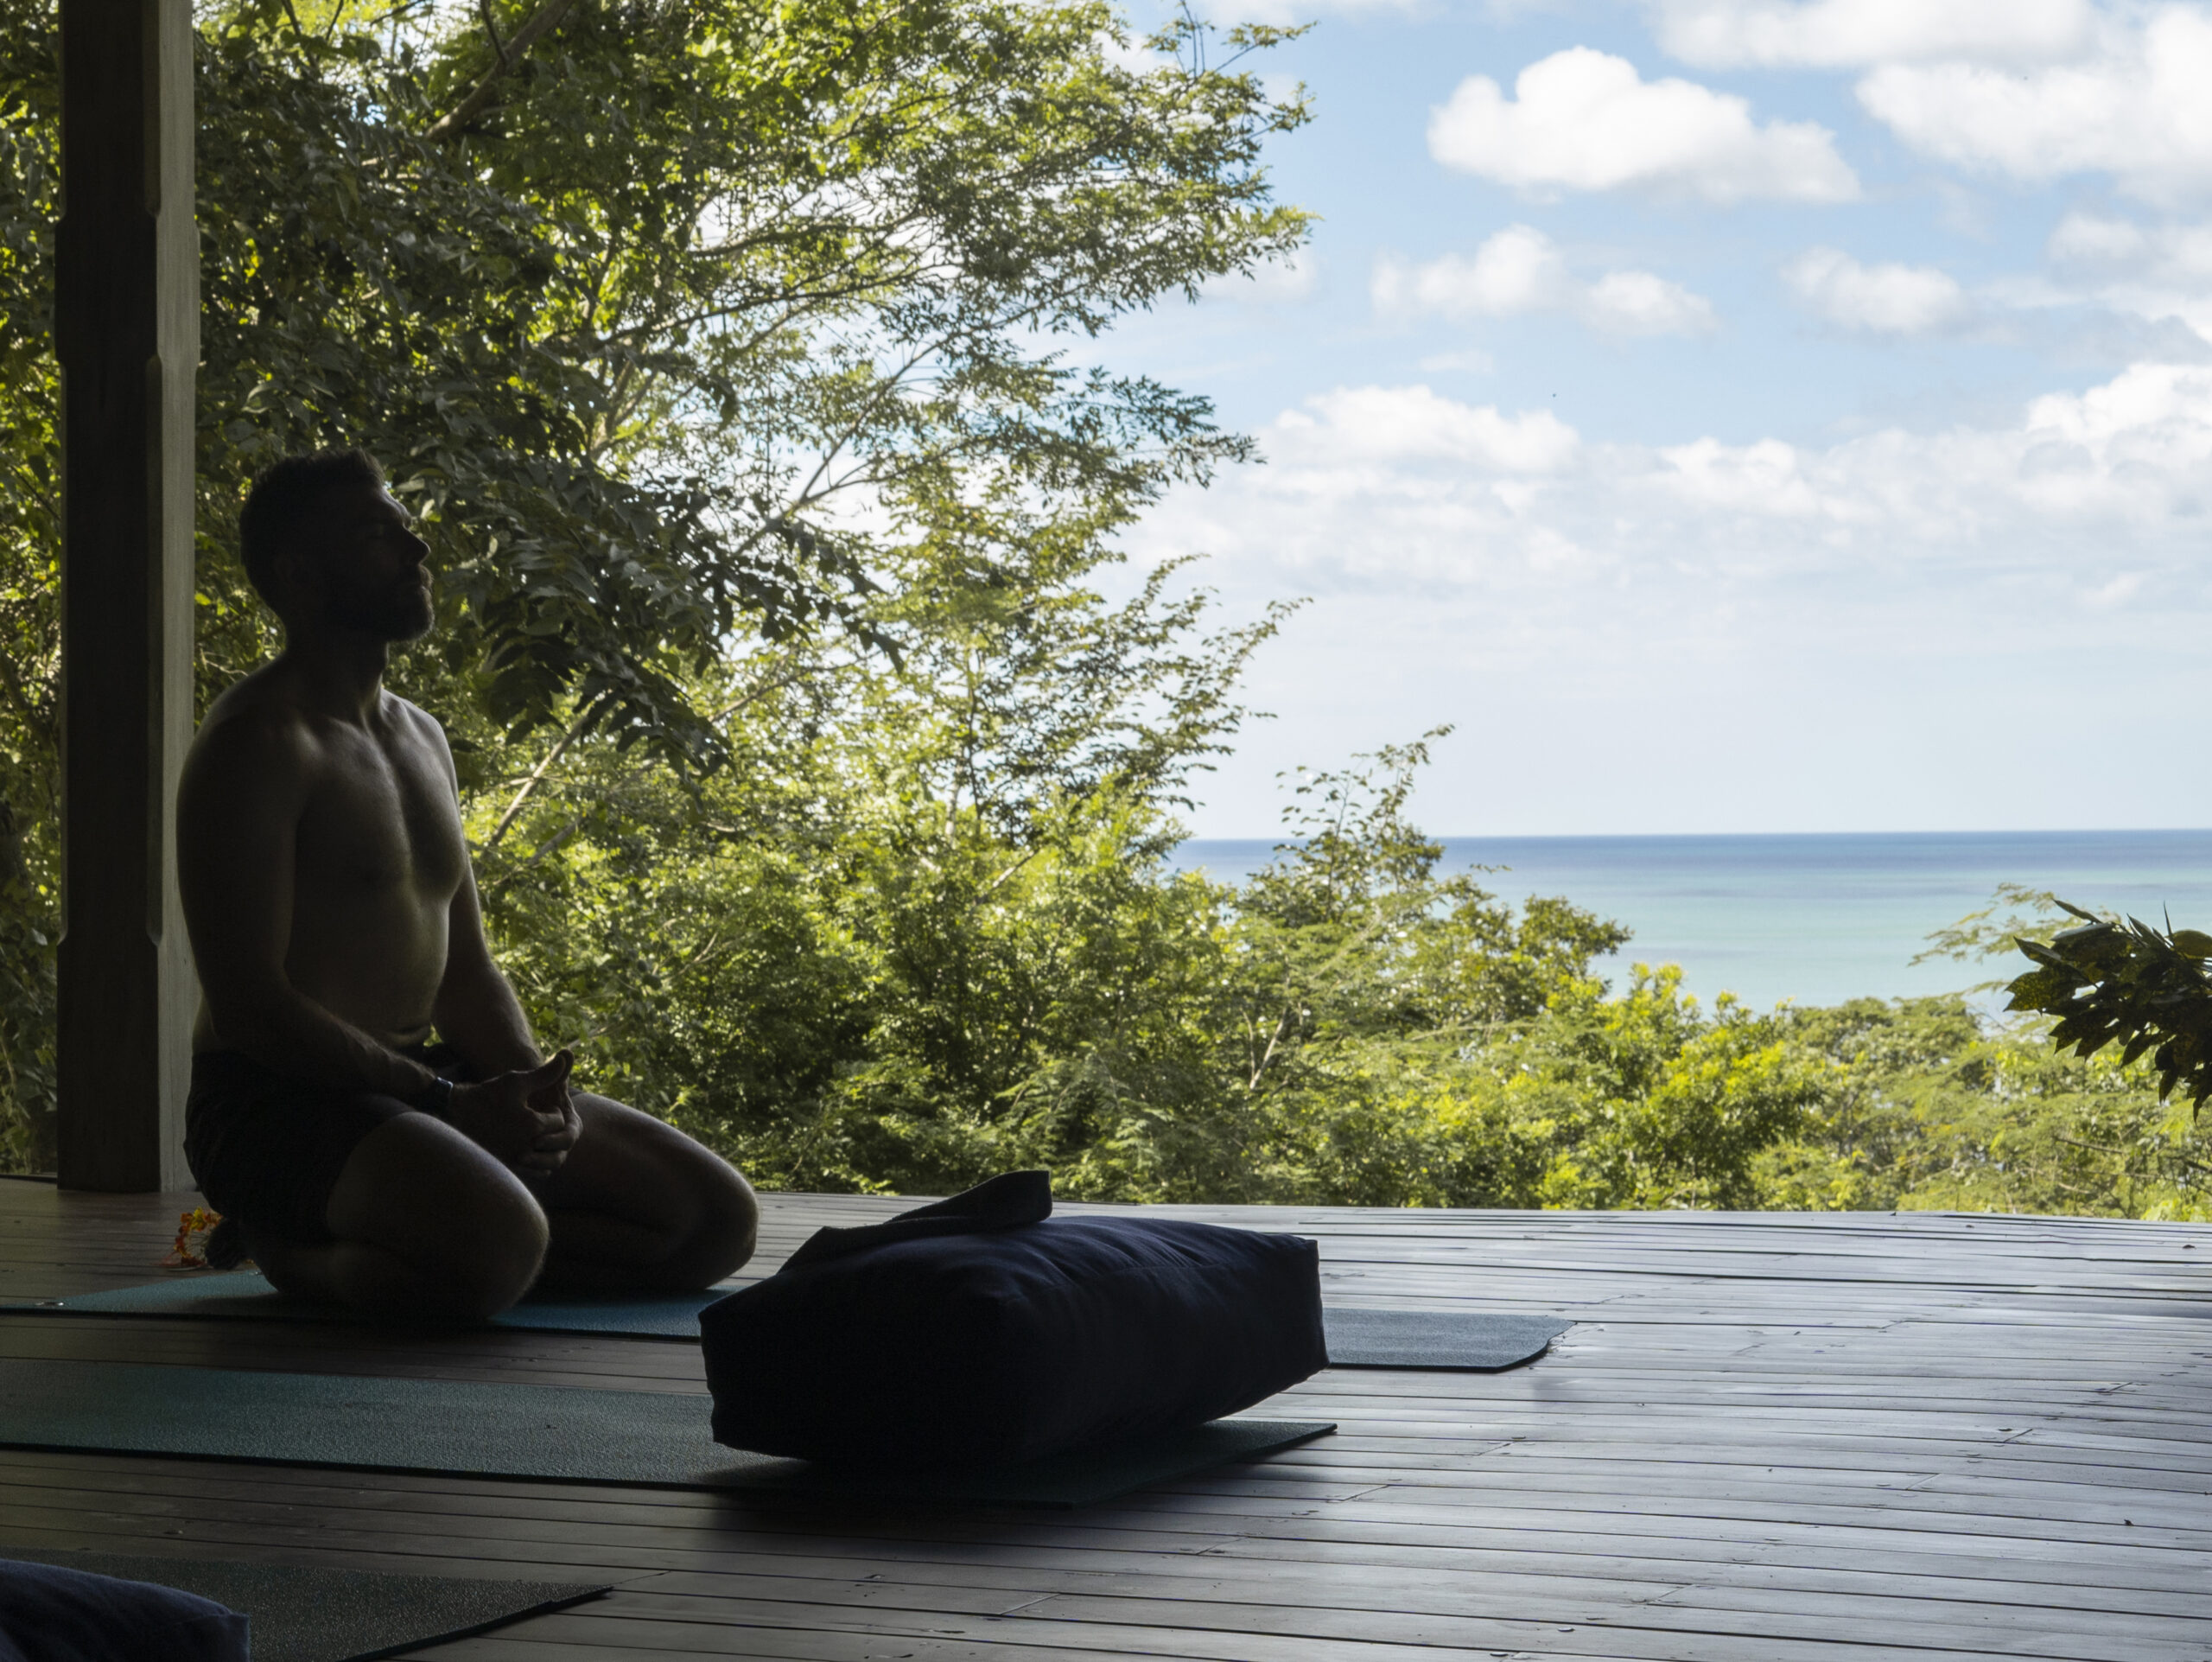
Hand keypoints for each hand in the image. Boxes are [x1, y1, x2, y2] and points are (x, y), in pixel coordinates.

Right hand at [449, 1050, 581, 1175]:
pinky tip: (524, 1147)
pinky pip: (533, 1173)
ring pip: (548, 1163)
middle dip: (551, 1131)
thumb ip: (544, 1074)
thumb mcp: (516, 1081)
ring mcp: (514, 1161)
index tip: (541, 1108)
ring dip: (547, 1151)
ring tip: (534, 1136)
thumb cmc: (487, 1095)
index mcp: (532, 1125)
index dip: (552, 1112)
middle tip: (538, 1122)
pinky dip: (535, 1163)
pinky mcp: (505, 1169)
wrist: (456, 1114)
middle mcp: (525, 1147)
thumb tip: (566, 1056)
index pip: (559, 1122)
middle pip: (555, 1142)